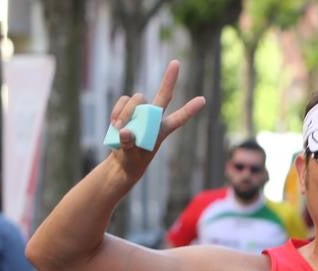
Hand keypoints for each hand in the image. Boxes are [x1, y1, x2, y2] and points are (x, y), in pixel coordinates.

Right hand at [108, 60, 206, 181]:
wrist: (123, 161)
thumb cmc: (133, 160)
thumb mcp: (131, 156)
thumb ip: (129, 144)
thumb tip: (124, 131)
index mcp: (162, 130)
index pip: (179, 118)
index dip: (190, 110)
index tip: (203, 100)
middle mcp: (154, 118)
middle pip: (164, 95)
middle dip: (169, 79)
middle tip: (176, 63)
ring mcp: (141, 112)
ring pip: (137, 99)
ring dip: (126, 111)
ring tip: (118, 127)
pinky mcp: (128, 109)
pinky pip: (123, 101)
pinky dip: (117, 110)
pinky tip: (114, 122)